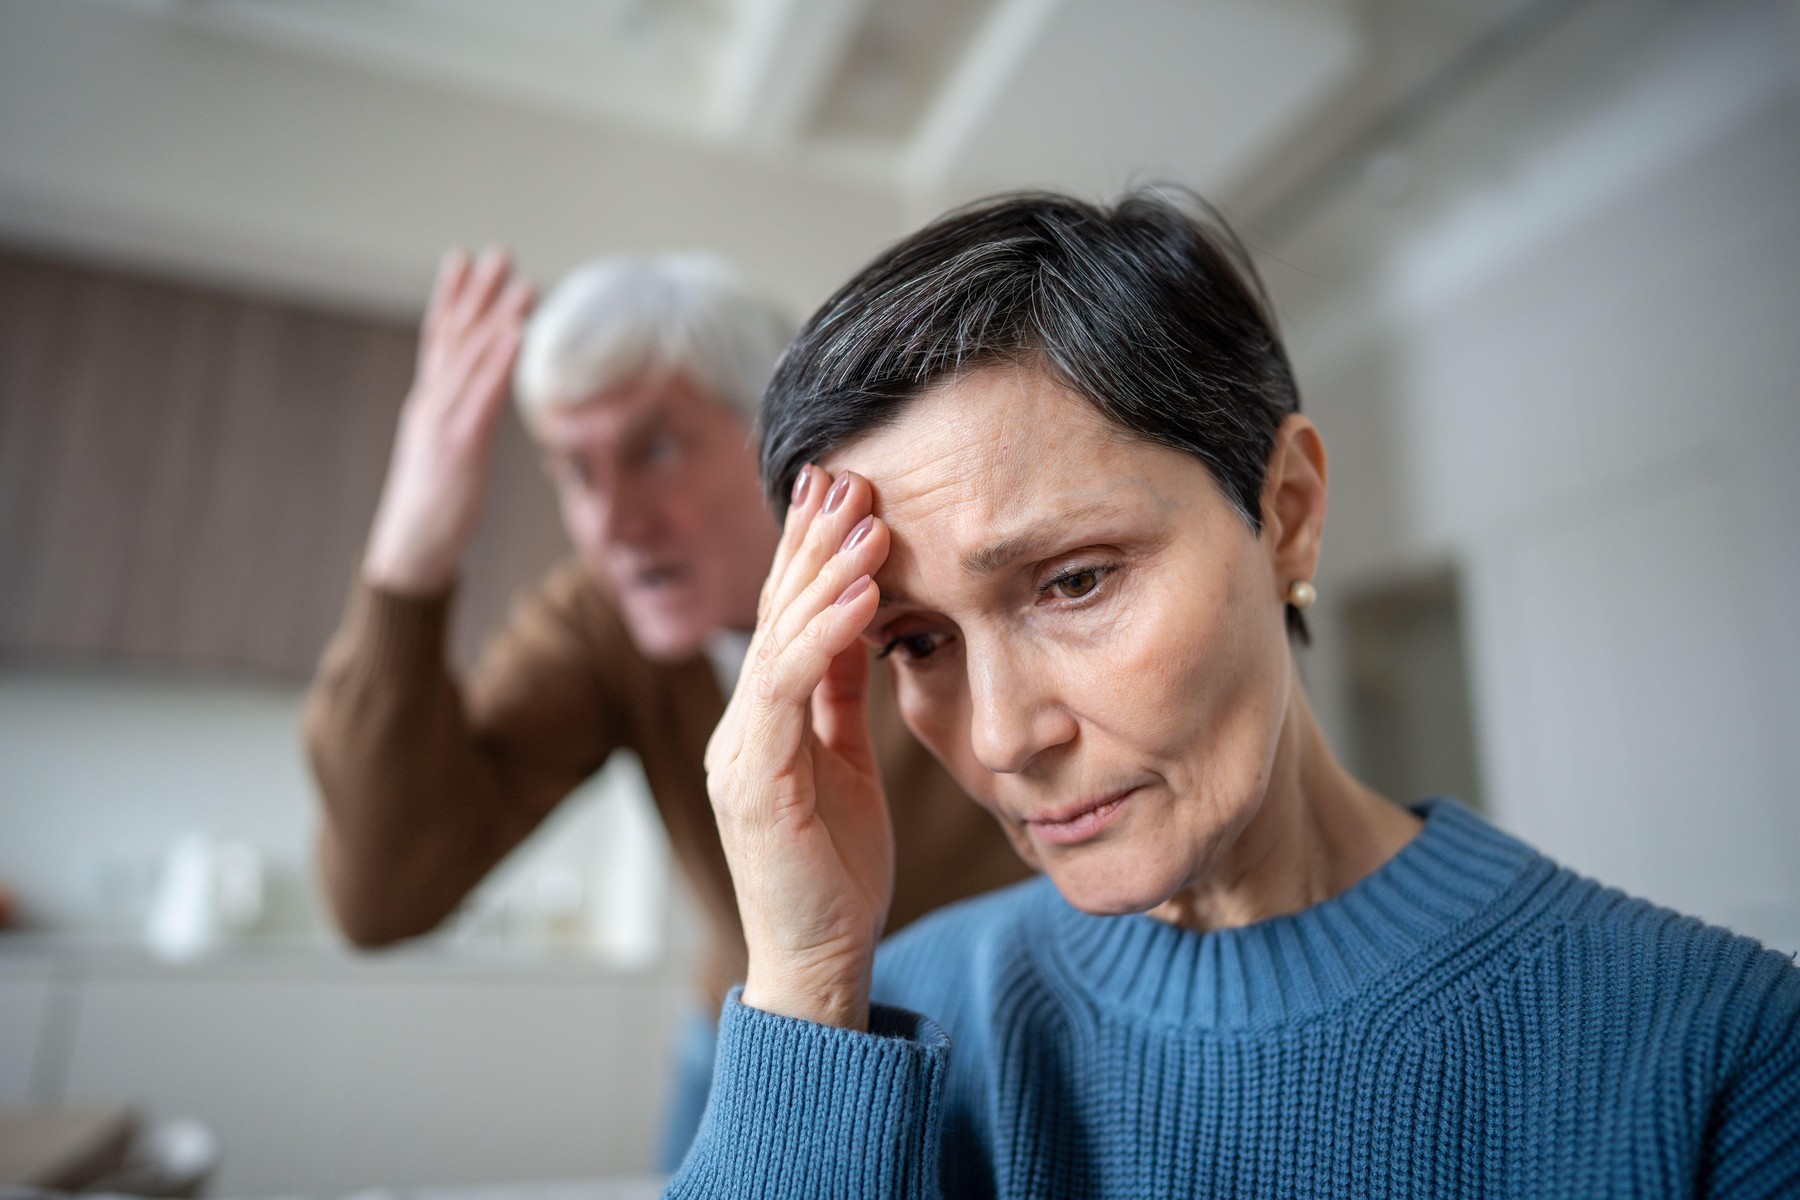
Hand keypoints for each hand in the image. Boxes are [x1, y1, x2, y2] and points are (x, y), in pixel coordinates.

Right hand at [363, 247, 534, 594]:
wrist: (411, 548)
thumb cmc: (434, 505)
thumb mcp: (447, 453)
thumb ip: (460, 420)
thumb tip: (480, 401)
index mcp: (429, 403)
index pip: (438, 338)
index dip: (450, 296)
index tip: (463, 257)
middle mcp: (432, 403)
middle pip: (455, 337)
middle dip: (477, 292)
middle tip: (499, 251)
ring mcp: (442, 422)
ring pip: (471, 359)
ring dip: (499, 317)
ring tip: (524, 282)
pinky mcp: (459, 446)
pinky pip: (483, 396)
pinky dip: (501, 361)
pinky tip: (519, 334)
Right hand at [704, 467, 893, 1029]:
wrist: (819, 958)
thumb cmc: (835, 868)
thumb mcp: (844, 762)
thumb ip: (837, 696)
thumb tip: (856, 626)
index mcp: (761, 721)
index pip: (785, 619)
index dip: (809, 554)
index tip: (840, 492)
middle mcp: (740, 726)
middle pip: (774, 615)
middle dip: (810, 541)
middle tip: (846, 474)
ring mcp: (739, 751)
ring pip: (777, 640)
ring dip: (823, 573)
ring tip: (864, 516)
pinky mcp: (753, 780)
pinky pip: (784, 690)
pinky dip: (823, 635)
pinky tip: (860, 592)